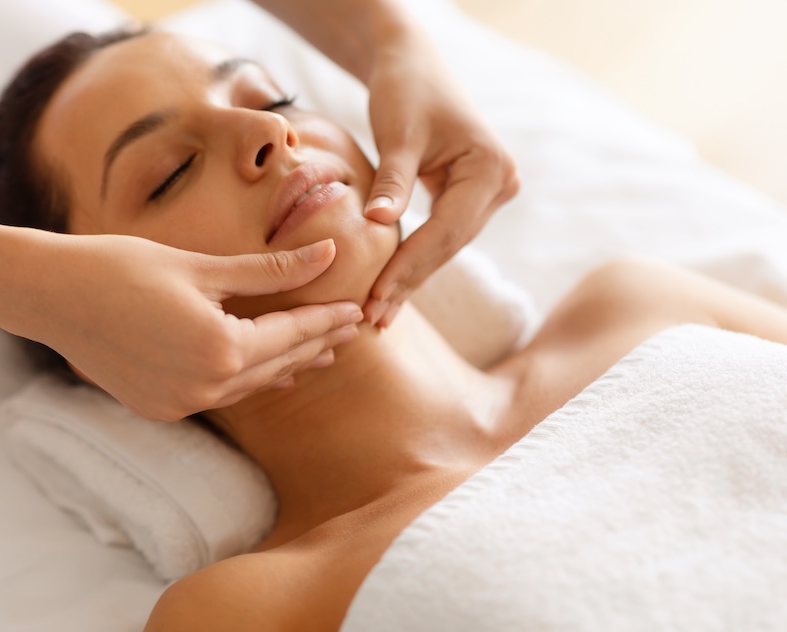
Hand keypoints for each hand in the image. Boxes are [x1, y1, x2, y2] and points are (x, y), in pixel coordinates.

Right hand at [24, 235, 362, 420]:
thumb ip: (270, 271)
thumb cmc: (121, 267)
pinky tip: (262, 370)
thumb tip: (326, 255)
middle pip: (278, 365)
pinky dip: (247, 380)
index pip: (292, 335)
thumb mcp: (202, 266)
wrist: (49, 296)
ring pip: (250, 386)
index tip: (355, 310)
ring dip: (286, 366)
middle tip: (349, 329)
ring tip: (318, 353)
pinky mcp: (159, 408)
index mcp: (221, 350)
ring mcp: (180, 404)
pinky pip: (220, 396)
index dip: (326, 319)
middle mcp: (205, 388)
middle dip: (315, 344)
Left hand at [360, 34, 519, 327]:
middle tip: (374, 319)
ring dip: (411, 278)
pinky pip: (439, 237)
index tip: (376, 297)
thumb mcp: (397, 135)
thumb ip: (392, 182)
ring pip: (444, 247)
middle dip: (409, 281)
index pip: (445, 231)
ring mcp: (488, 194)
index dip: (409, 267)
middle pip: (448, 246)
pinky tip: (390, 289)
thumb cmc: (405, 92)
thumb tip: (377, 225)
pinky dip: (413, 259)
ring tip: (379, 314)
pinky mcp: (469, 199)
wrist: (412, 68)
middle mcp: (500, 185)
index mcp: (490, 169)